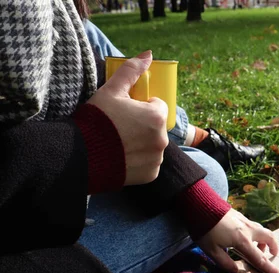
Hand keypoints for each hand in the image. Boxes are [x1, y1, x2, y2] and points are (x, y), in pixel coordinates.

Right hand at [87, 50, 168, 185]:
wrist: (80, 156)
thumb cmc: (96, 120)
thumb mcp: (111, 91)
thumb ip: (131, 71)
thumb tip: (147, 55)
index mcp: (156, 117)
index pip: (157, 106)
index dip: (142, 106)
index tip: (126, 111)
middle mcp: (162, 139)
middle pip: (156, 127)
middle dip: (142, 125)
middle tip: (120, 127)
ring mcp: (157, 159)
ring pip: (153, 146)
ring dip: (142, 143)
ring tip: (119, 143)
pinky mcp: (150, 175)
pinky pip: (149, 164)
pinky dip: (139, 161)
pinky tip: (122, 157)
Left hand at [197, 209, 278, 272]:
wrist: (199, 204)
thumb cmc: (205, 229)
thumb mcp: (212, 251)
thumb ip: (226, 264)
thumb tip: (239, 272)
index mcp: (242, 241)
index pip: (260, 259)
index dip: (272, 270)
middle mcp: (248, 230)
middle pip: (269, 238)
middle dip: (273, 247)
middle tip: (271, 255)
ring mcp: (245, 221)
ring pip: (262, 230)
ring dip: (263, 241)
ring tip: (254, 248)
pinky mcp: (240, 215)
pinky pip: (254, 227)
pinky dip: (255, 235)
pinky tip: (243, 238)